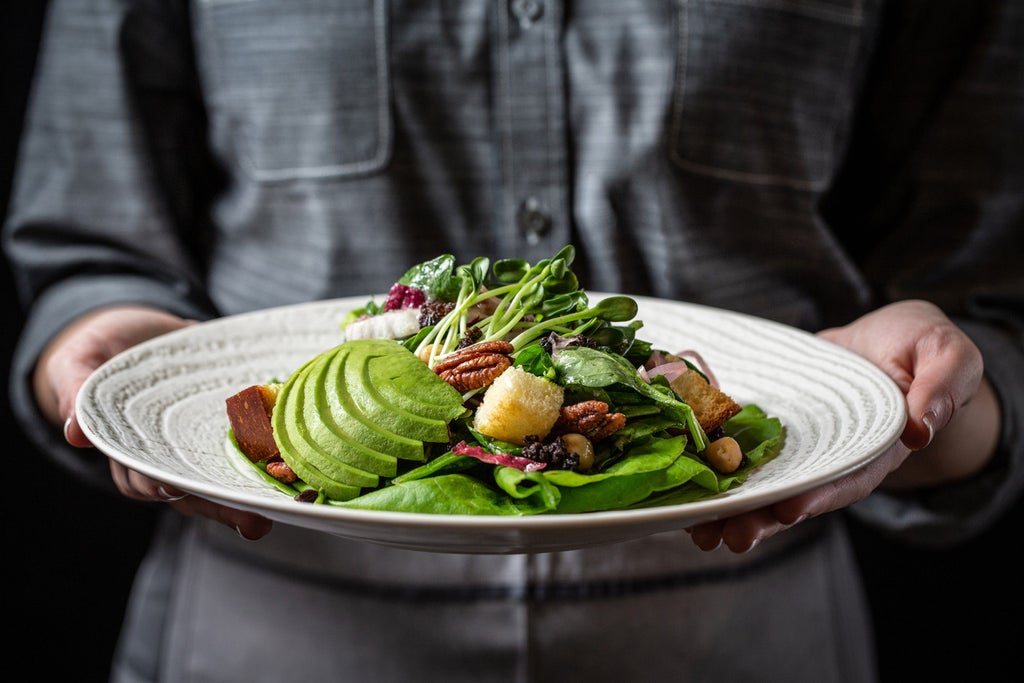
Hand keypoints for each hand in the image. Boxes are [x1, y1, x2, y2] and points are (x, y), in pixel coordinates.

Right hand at [34, 304, 272, 539]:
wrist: (140, 333)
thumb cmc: (102, 354)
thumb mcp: (80, 364)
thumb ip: (76, 391)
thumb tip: (74, 433)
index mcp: (131, 454)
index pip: (148, 480)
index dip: (167, 488)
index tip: (181, 492)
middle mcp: (171, 459)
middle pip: (197, 493)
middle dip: (224, 508)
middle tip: (253, 521)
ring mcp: (204, 447)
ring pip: (229, 478)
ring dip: (255, 494)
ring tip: (285, 507)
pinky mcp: (232, 428)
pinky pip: (254, 448)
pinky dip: (277, 457)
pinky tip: (302, 466)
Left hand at [687, 300, 998, 552]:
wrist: (885, 338)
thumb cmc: (921, 346)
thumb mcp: (947, 355)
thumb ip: (941, 388)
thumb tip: (923, 427)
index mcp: (877, 448)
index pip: (848, 480)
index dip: (819, 497)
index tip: (789, 511)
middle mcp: (833, 456)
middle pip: (797, 494)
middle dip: (762, 518)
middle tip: (728, 536)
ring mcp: (800, 446)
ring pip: (763, 482)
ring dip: (730, 508)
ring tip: (697, 530)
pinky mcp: (772, 427)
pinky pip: (741, 449)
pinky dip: (713, 466)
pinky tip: (683, 487)